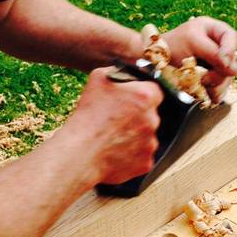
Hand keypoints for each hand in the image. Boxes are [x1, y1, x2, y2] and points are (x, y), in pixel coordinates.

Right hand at [67, 68, 162, 184]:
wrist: (80, 152)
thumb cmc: (87, 116)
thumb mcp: (98, 78)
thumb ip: (119, 73)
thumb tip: (127, 74)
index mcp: (145, 97)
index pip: (155, 92)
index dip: (142, 96)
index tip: (131, 101)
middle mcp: (153, 120)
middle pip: (152, 115)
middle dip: (139, 117)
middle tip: (118, 121)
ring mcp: (151, 143)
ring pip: (147, 137)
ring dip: (135, 137)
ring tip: (114, 139)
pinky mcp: (146, 163)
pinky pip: (142, 157)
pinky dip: (132, 155)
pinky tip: (116, 152)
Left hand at [164, 16, 236, 101]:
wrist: (153, 63)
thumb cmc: (169, 47)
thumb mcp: (192, 43)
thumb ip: (213, 53)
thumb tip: (232, 68)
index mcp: (212, 30)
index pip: (231, 37)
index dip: (230, 50)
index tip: (224, 63)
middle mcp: (216, 46)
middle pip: (231, 60)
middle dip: (221, 72)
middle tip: (206, 79)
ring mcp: (214, 64)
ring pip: (227, 77)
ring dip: (218, 85)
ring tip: (204, 88)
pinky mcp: (210, 80)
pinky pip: (221, 88)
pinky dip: (215, 93)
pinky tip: (209, 96)